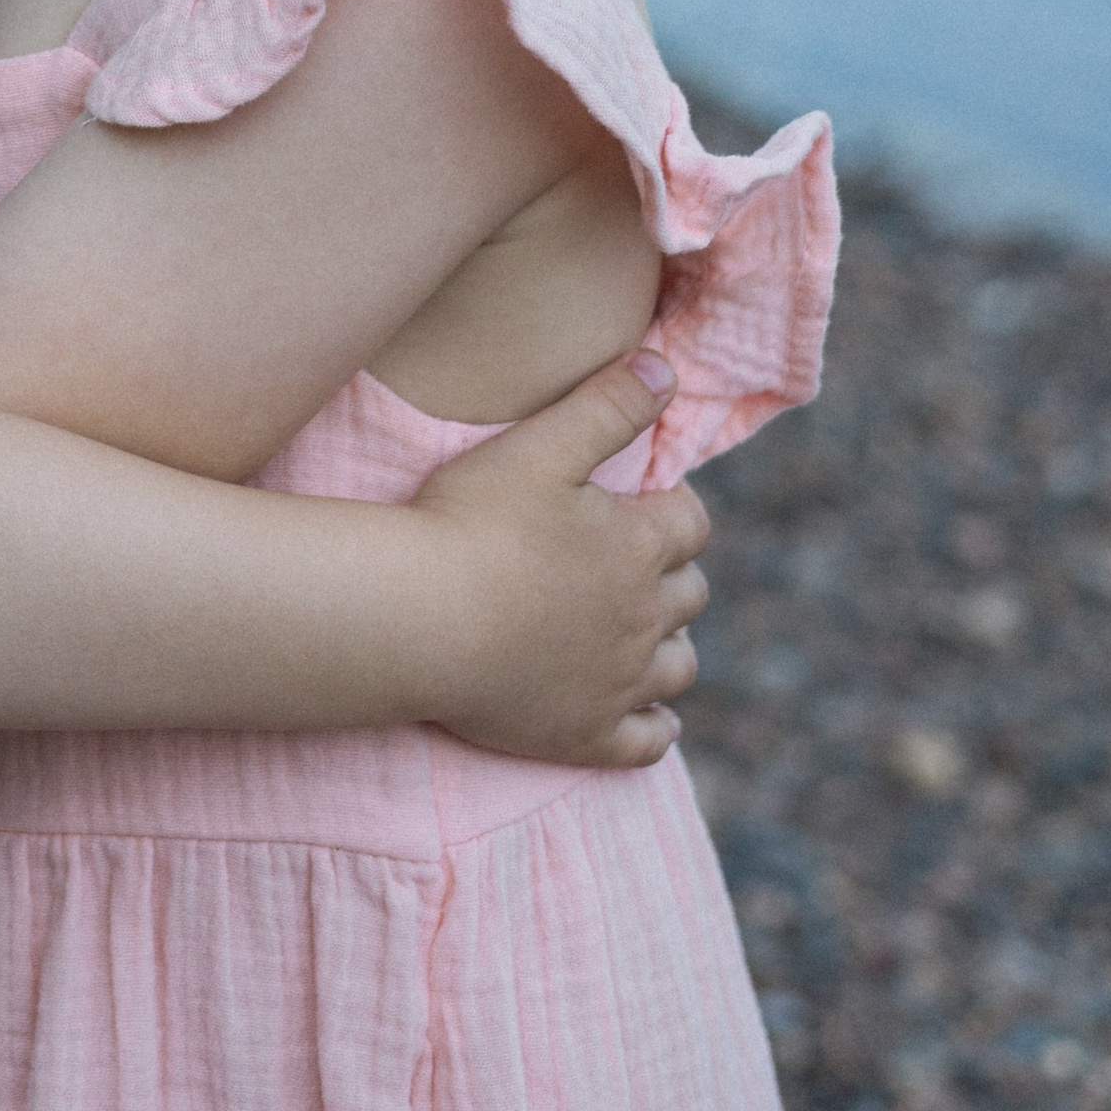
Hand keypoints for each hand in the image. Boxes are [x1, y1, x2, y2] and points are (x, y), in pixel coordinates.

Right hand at [407, 353, 709, 769]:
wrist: (419, 617)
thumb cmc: (472, 521)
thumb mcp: (541, 445)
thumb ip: (608, 404)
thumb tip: (666, 369)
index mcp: (639, 546)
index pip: (690, 522)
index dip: (673, 506)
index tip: (646, 500)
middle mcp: (644, 618)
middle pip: (690, 594)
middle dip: (672, 573)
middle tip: (633, 561)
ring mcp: (619, 683)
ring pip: (679, 666)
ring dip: (670, 644)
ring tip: (642, 630)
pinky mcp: (586, 735)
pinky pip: (648, 741)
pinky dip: (658, 727)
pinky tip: (655, 718)